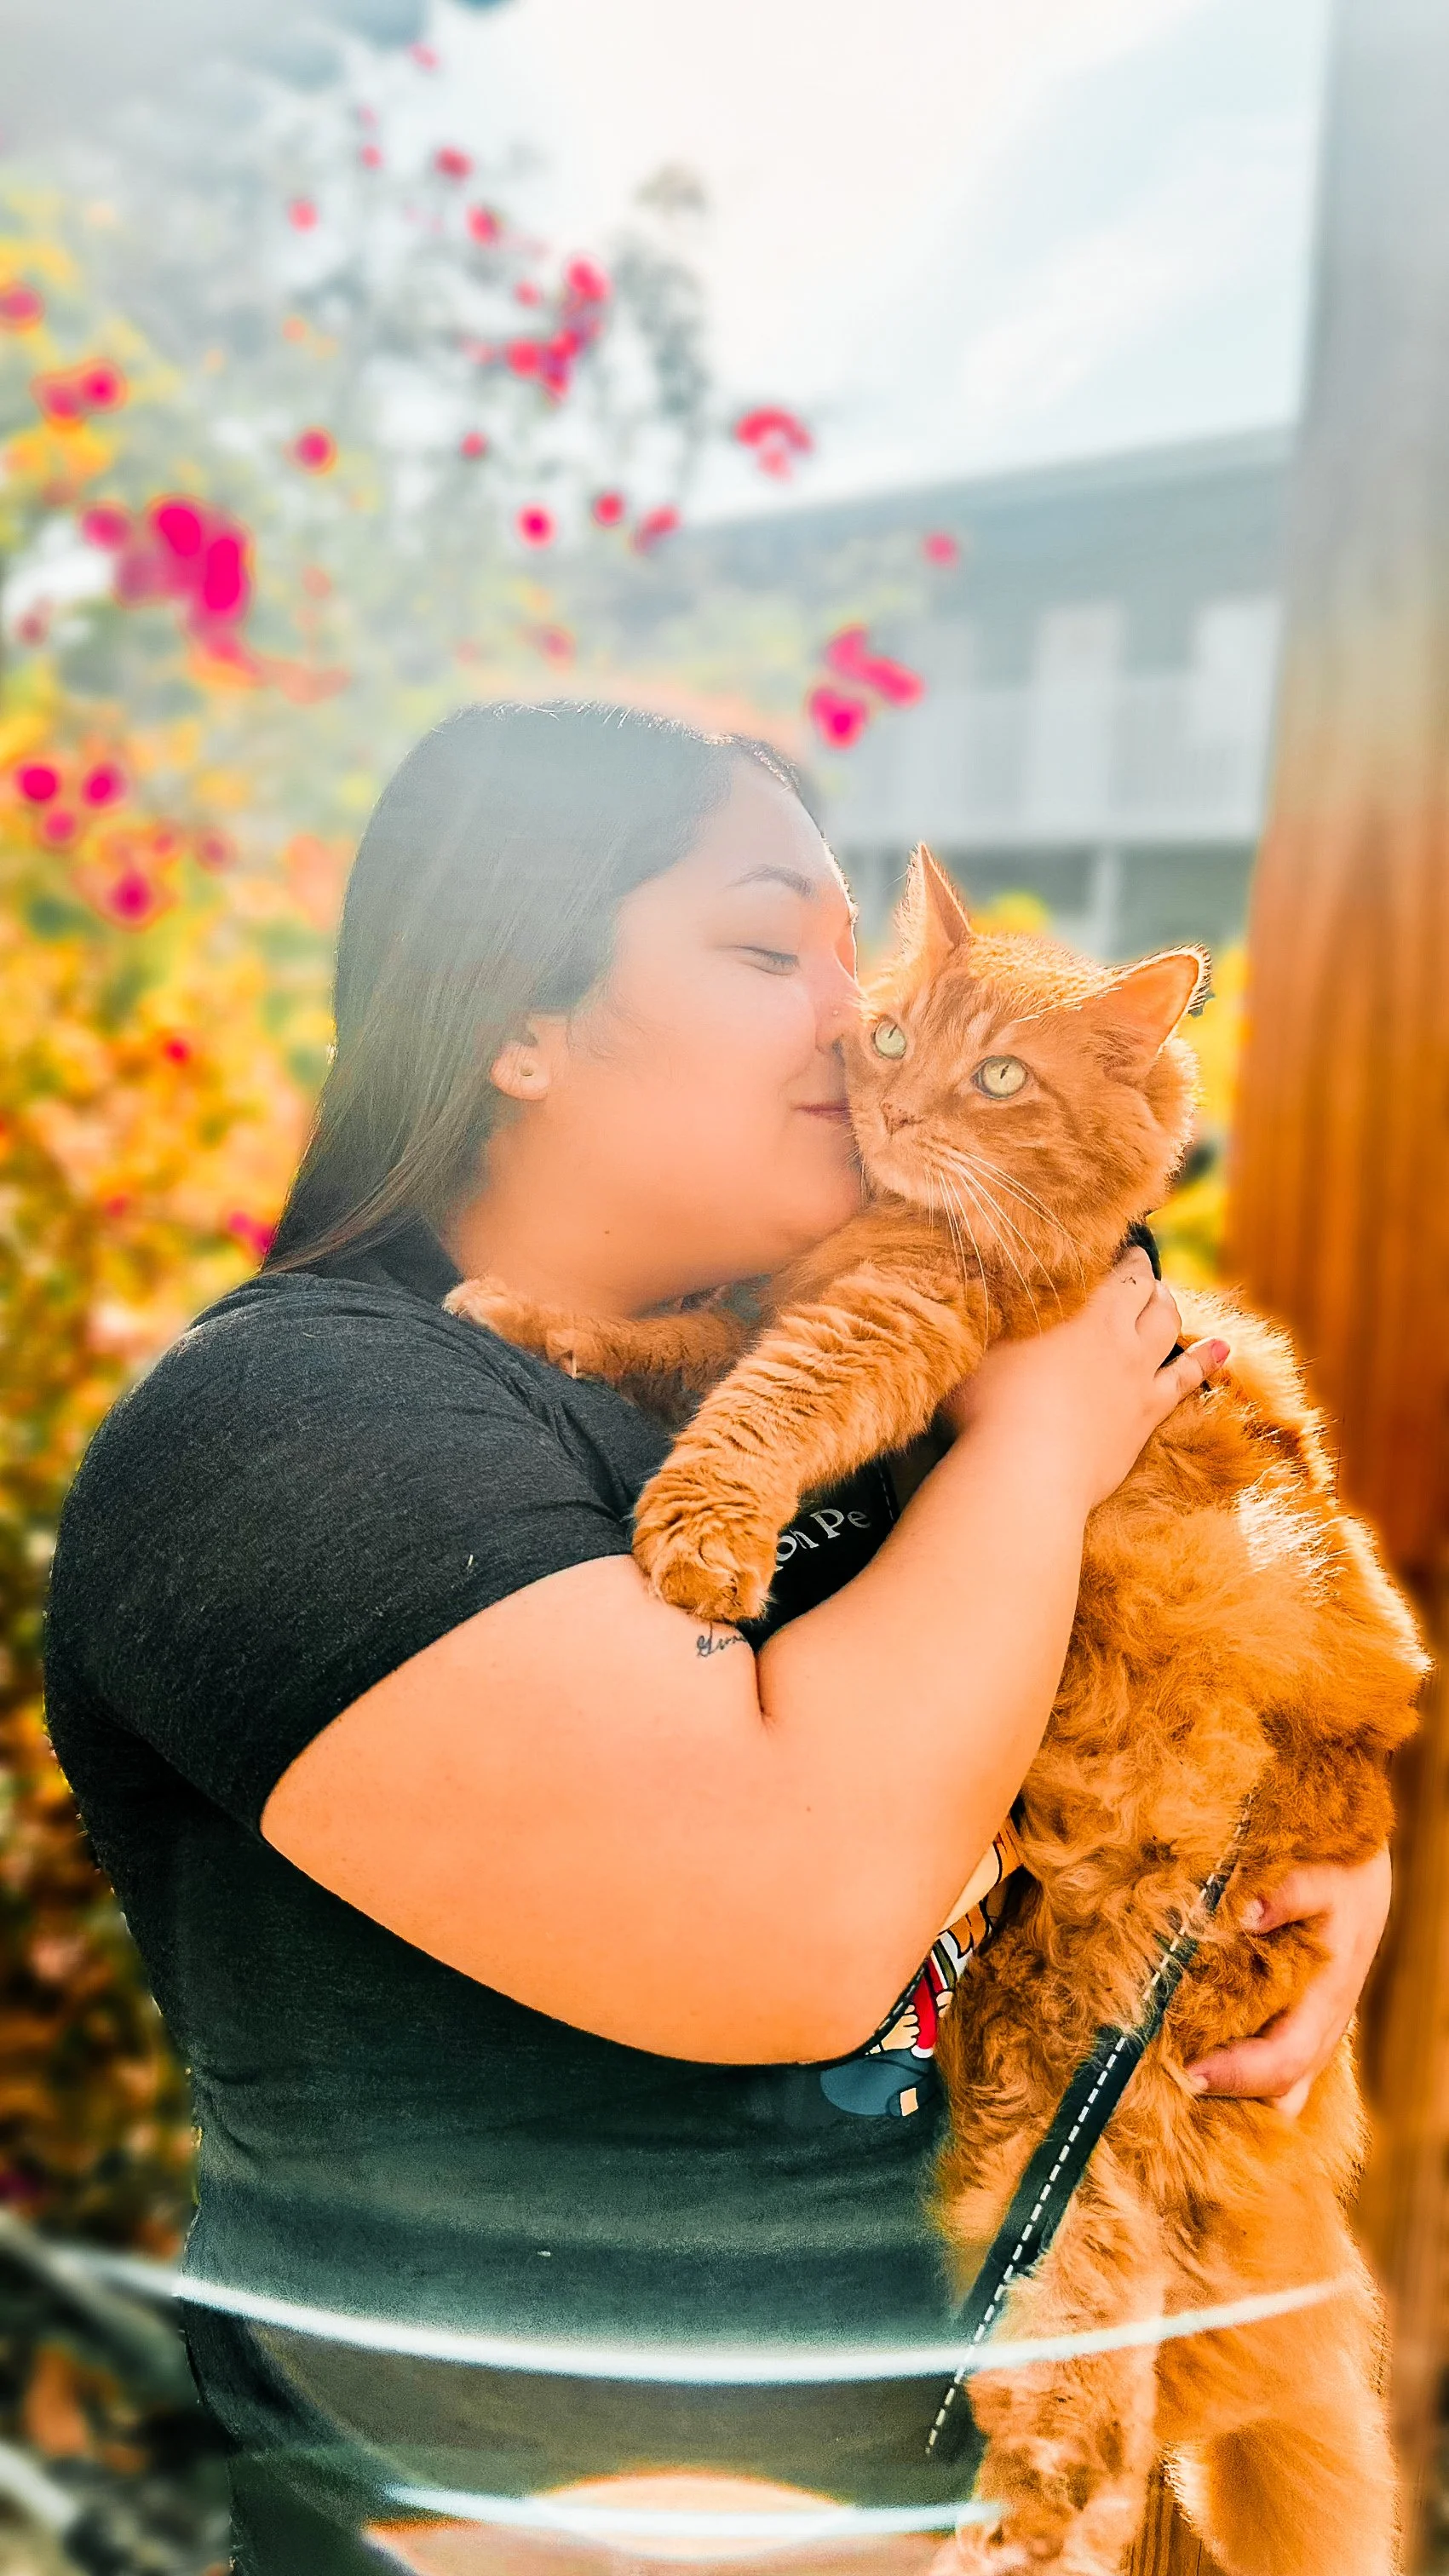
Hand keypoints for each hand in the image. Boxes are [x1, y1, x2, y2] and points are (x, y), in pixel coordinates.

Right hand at [942, 1247, 1229, 1509]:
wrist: (1028, 1469)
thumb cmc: (988, 1404)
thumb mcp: (976, 1346)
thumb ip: (988, 1314)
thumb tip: (982, 1287)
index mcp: (1078, 1307)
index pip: (1104, 1267)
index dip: (1109, 1251)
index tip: (1105, 1239)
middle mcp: (1115, 1333)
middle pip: (1141, 1291)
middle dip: (1141, 1274)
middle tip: (1137, 1264)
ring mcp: (1136, 1375)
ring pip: (1166, 1326)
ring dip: (1167, 1306)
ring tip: (1165, 1297)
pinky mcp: (1145, 1415)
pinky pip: (1185, 1380)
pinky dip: (1205, 1360)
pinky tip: (1223, 1348)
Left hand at [1186, 1846, 1391, 2112]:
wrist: (1362, 1877)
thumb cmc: (1339, 1876)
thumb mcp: (1319, 1877)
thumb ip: (1287, 1895)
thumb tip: (1248, 1915)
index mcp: (1325, 2001)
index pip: (1284, 2061)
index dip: (1237, 2075)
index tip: (1188, 2072)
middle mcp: (1321, 2030)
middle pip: (1281, 2096)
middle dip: (1232, 2099)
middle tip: (1170, 2078)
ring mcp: (1314, 2034)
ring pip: (1282, 2092)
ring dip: (1238, 2094)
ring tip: (1179, 2072)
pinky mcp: (1302, 2028)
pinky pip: (1276, 2073)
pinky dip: (1242, 2077)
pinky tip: (1197, 2055)